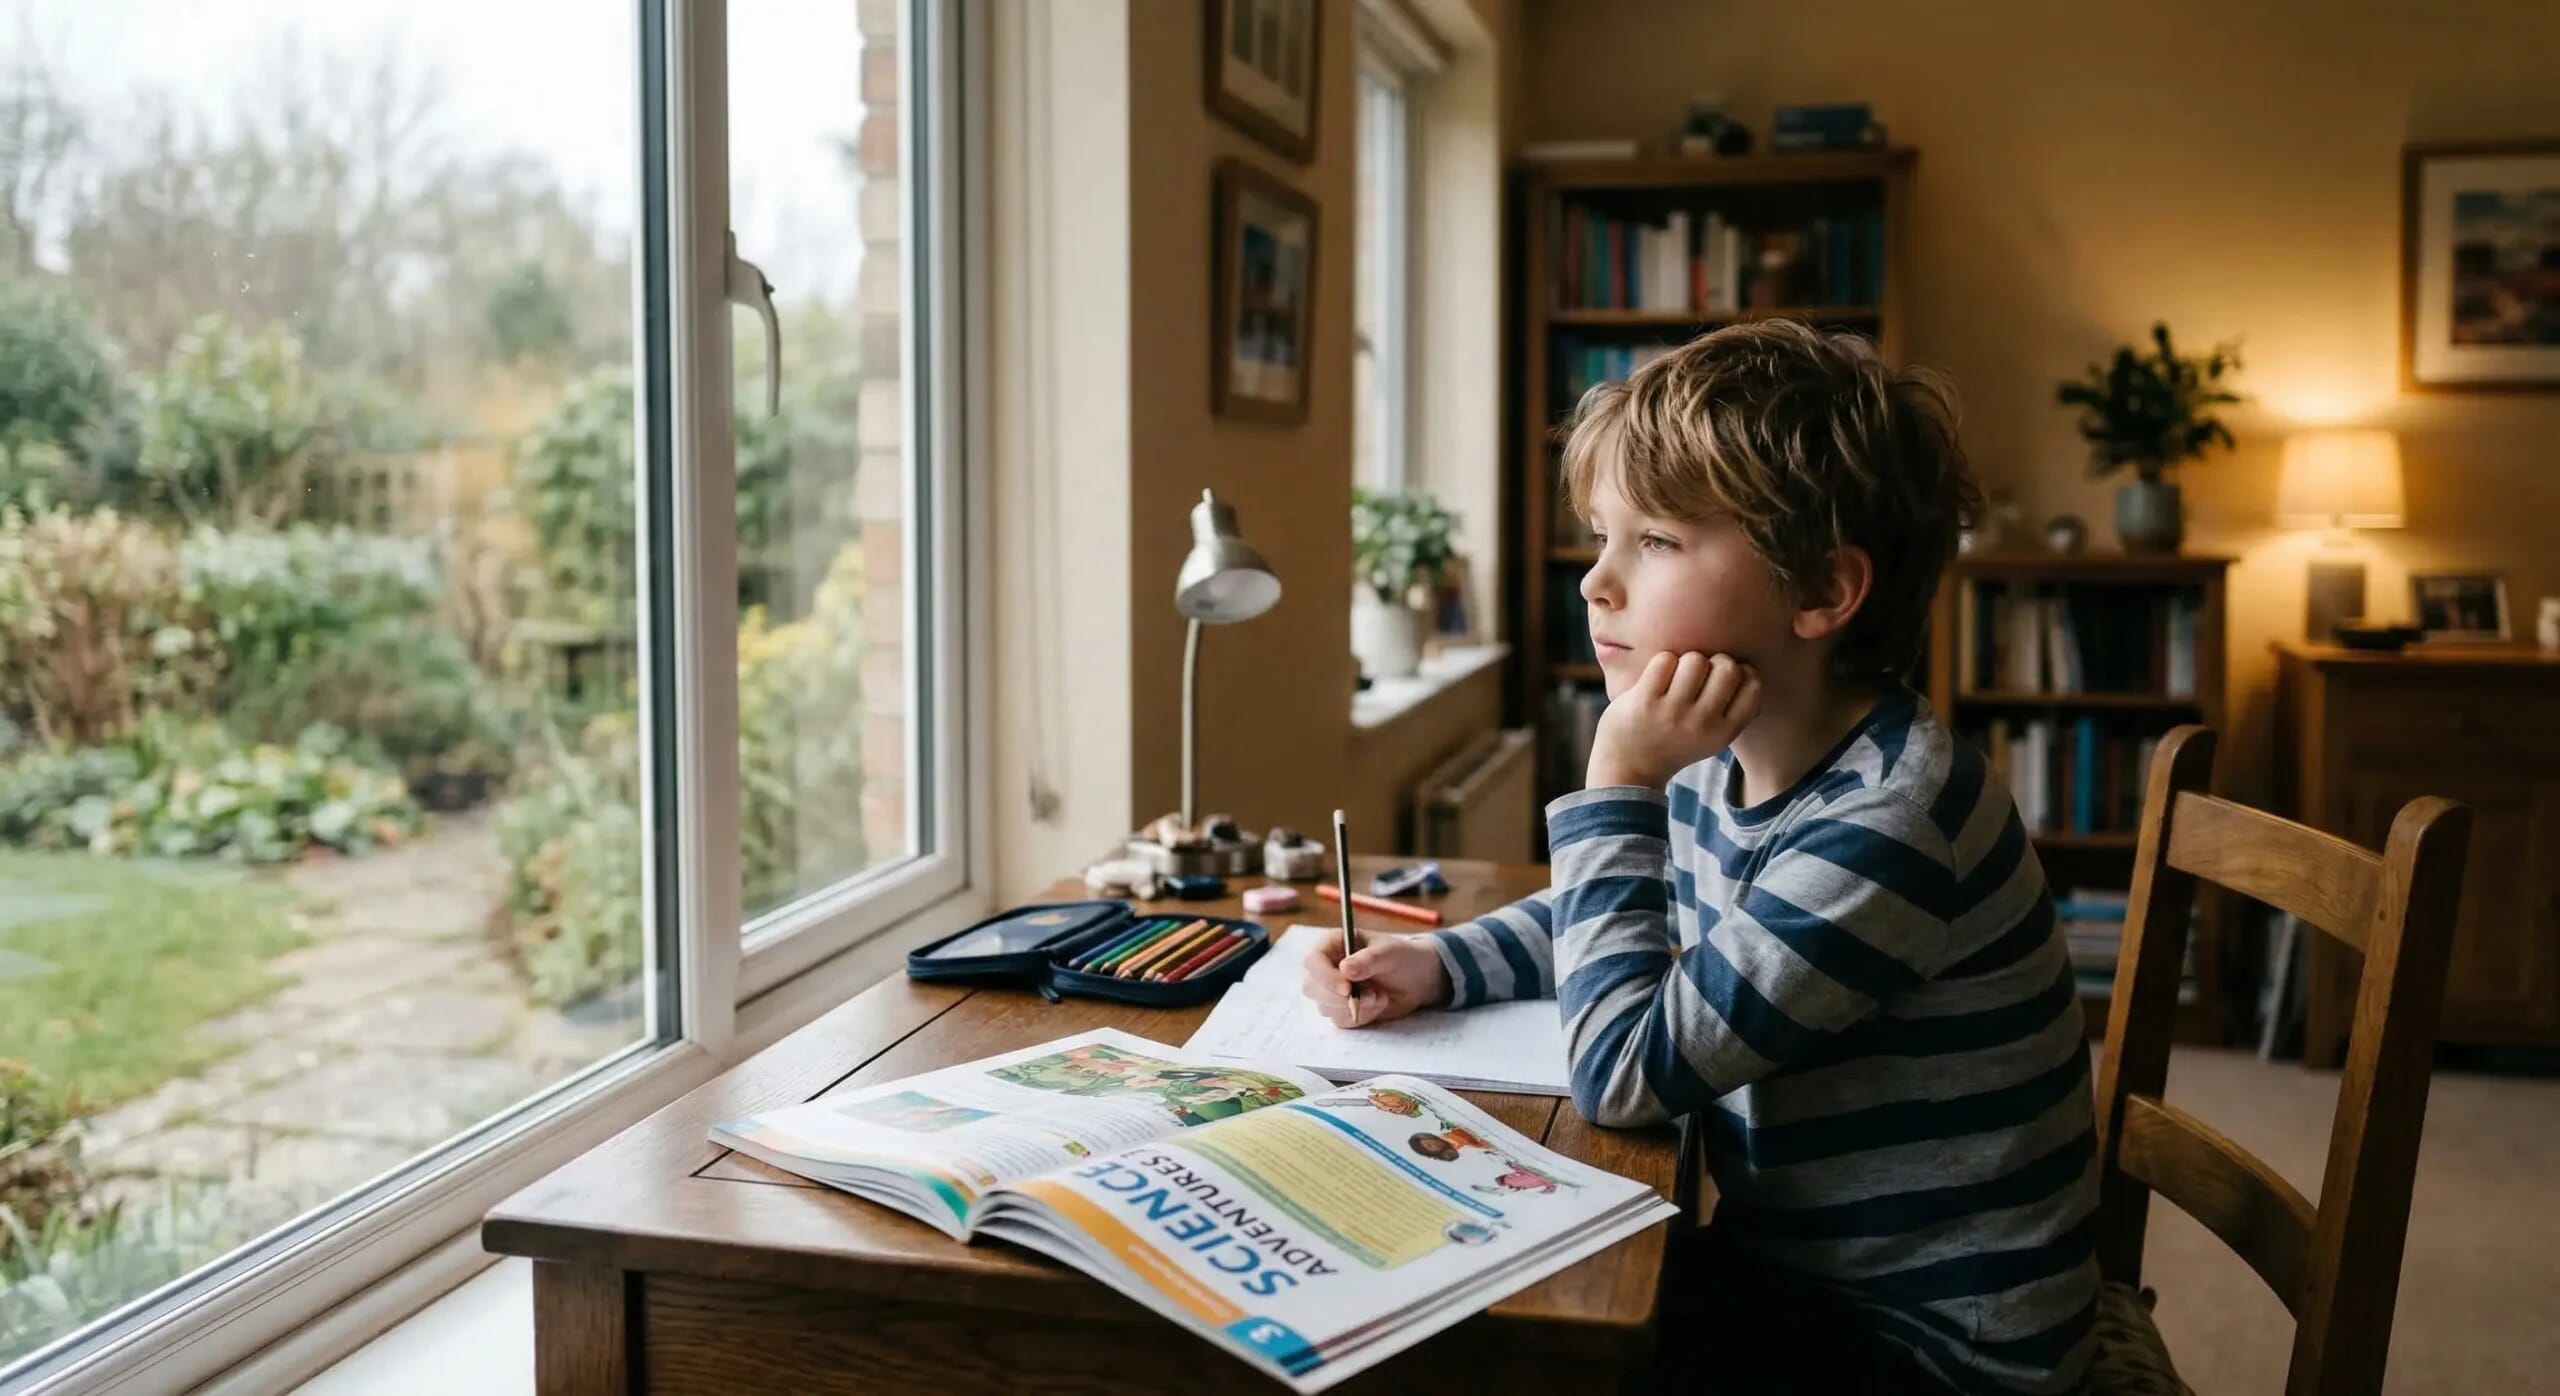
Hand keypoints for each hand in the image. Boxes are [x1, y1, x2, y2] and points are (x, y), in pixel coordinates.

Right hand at [1300, 929, 1448, 1028]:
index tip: (1347, 988)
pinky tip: (1377, 1004)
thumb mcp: (1390, 953)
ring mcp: (1330, 990)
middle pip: (1311, 987)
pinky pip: (1340, 1021)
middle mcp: (1325, 967)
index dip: (1325, 976)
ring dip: (1356, 1007)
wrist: (1416, 980)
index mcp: (1332, 944)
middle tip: (1373, 996)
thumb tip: (1345, 969)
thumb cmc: (1401, 957)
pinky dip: (1362, 1017)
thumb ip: (1369, 960)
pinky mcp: (1340, 1009)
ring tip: (1380, 996)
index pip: (1312, 961)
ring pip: (1325, 1007)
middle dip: (1340, 998)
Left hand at [1587, 651, 1761, 789]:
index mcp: (1724, 732)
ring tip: (1676, 677)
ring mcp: (1672, 712)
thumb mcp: (1713, 738)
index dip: (1742, 672)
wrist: (1628, 769)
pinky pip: (1665, 661)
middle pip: (1727, 667)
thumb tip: (1751, 675)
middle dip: (1714, 661)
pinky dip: (1662, 663)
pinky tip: (1656, 678)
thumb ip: (1734, 713)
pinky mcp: (1645, 701)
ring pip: (1695, 660)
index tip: (1723, 678)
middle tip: (1698, 674)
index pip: (1753, 686)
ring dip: (1685, 661)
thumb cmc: (1675, 743)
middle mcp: (1702, 723)